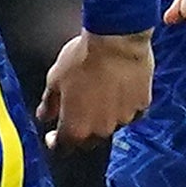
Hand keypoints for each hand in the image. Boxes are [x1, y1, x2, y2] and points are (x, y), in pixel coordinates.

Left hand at [41, 29, 155, 143]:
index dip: (56, 142)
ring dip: (103, 116)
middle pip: (88, 140)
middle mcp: (101, 129)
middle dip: (80, 130)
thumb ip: (49, 102)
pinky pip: (130, 112)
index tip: (53, 135)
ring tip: (100, 92)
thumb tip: (44, 115)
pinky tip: (119, 90)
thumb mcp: (55, 79)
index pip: (63, 147)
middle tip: (76, 111)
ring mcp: (123, 119)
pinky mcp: (141, 106)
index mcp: (76, 127)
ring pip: (110, 126)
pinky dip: (123, 106)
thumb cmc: (83, 57)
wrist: (116, 39)